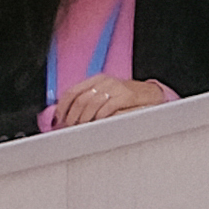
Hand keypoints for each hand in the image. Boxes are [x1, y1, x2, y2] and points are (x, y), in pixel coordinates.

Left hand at [45, 77, 176, 127]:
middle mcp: (104, 81)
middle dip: (73, 115)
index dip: (63, 106)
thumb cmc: (125, 97)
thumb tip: (67, 115)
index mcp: (96, 80)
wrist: (149, 94)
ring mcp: (115, 87)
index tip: (59, 118)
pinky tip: (98, 124)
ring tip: (83, 128)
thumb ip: (88, 101)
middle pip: (80, 99)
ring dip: (84, 118)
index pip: (72, 91)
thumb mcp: (105, 95)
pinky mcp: (126, 96)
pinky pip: (107, 108)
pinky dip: (100, 118)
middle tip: (71, 127)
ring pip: (92, 104)